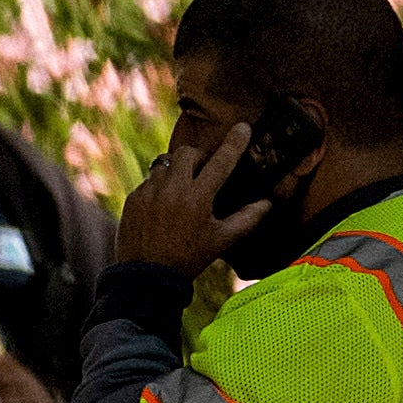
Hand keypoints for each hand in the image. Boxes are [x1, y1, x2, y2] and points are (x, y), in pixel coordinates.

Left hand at [115, 121, 273, 277]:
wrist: (146, 276)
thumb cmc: (189, 259)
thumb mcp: (222, 241)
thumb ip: (248, 219)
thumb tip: (268, 203)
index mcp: (198, 198)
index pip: (221, 162)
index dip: (234, 143)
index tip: (243, 127)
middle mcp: (172, 189)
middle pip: (187, 153)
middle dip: (198, 157)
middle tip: (205, 170)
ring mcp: (149, 191)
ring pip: (165, 164)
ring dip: (177, 170)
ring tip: (183, 189)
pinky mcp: (134, 197)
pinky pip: (150, 180)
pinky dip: (160, 186)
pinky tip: (164, 206)